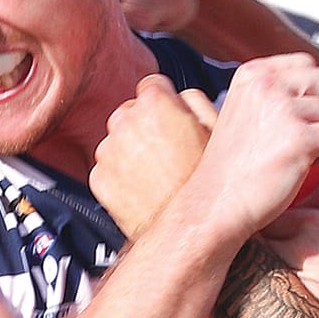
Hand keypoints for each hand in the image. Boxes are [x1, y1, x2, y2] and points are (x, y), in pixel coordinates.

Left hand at [90, 74, 217, 237]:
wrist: (191, 232)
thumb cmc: (209, 186)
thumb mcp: (219, 130)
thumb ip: (196, 101)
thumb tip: (183, 96)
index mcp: (155, 103)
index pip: (153, 85)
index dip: (167, 102)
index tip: (172, 117)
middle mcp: (124, 122)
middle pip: (132, 112)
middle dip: (147, 126)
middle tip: (170, 150)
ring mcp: (108, 151)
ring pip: (117, 140)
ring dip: (133, 151)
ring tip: (159, 173)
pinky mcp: (99, 179)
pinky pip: (107, 168)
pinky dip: (121, 176)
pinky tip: (145, 187)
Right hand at [187, 54, 318, 244]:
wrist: (217, 202)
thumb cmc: (231, 167)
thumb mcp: (242, 110)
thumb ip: (273, 93)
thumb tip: (312, 89)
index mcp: (252, 75)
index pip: (305, 64)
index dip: (307, 92)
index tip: (292, 116)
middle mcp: (267, 85)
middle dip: (318, 109)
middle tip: (296, 135)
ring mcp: (284, 110)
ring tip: (295, 152)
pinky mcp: (301, 138)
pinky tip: (303, 163)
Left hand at [265, 177, 318, 317]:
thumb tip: (314, 190)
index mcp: (309, 225)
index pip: (266, 213)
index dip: (266, 215)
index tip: (269, 217)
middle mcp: (294, 255)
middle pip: (255, 244)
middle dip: (257, 241)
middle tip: (258, 241)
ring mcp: (294, 288)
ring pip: (259, 272)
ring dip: (261, 268)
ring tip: (265, 267)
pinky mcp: (298, 316)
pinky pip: (271, 299)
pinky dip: (272, 293)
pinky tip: (282, 293)